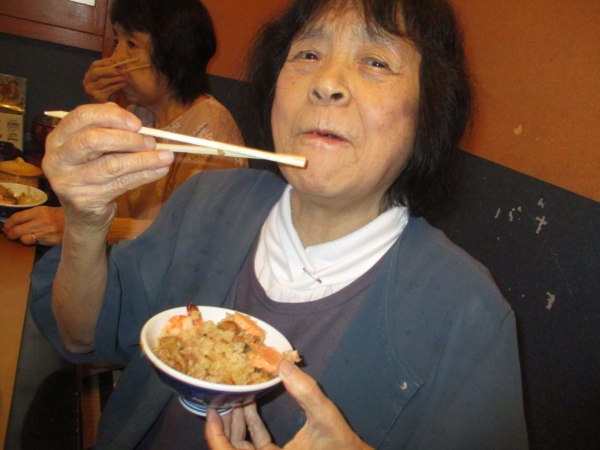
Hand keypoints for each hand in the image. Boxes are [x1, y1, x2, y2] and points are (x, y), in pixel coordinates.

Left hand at [3, 206, 65, 245]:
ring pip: (25, 239)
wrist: (79, 221)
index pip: (17, 218)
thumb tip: (15, 223)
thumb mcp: (46, 210)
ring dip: (22, 239)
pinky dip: (33, 242)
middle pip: (18, 230)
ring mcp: (47, 232)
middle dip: (11, 234)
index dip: (8, 224)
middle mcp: (42, 221)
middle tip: (10, 235)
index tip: (6, 227)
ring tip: (23, 237)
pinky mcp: (51, 240)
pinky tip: (36, 239)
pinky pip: (36, 243)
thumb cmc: (60, 215)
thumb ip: (32, 215)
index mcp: (40, 211)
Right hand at [43, 103, 172, 234]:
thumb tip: (134, 122)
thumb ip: (107, 130)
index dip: (112, 116)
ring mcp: (68, 181)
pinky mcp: (84, 200)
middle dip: (129, 139)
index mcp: (58, 138)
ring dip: (144, 159)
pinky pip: (121, 184)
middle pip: (94, 140)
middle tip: (152, 142)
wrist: (84, 216)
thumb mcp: (94, 150)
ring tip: (166, 157)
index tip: (137, 123)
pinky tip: (159, 171)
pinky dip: (144, 175)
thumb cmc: (92, 175)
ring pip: (112, 165)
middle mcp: (58, 159)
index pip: (82, 116)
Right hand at [83, 58, 127, 102]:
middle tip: (120, 70)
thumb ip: (110, 71)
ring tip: (124, 77)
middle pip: (96, 72)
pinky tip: (123, 84)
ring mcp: (90, 90)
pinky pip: (108, 90)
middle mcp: (87, 81)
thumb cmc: (107, 90)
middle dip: (109, 70)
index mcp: (89, 74)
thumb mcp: (107, 79)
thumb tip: (120, 63)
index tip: (114, 61)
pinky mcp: (96, 97)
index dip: (104, 62)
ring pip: (103, 81)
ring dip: (115, 78)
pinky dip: (117, 86)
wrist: (105, 107)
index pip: (94, 65)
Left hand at [205, 360, 371, 449]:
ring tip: (238, 396)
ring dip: (237, 423)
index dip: (214, 434)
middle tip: (223, 397)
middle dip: (224, 423)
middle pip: (231, 449)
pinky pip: (255, 446)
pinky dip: (250, 428)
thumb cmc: (341, 445)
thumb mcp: (324, 416)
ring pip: (241, 448)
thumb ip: (306, 391)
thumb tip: (284, 365)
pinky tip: (252, 406)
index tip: (211, 409)